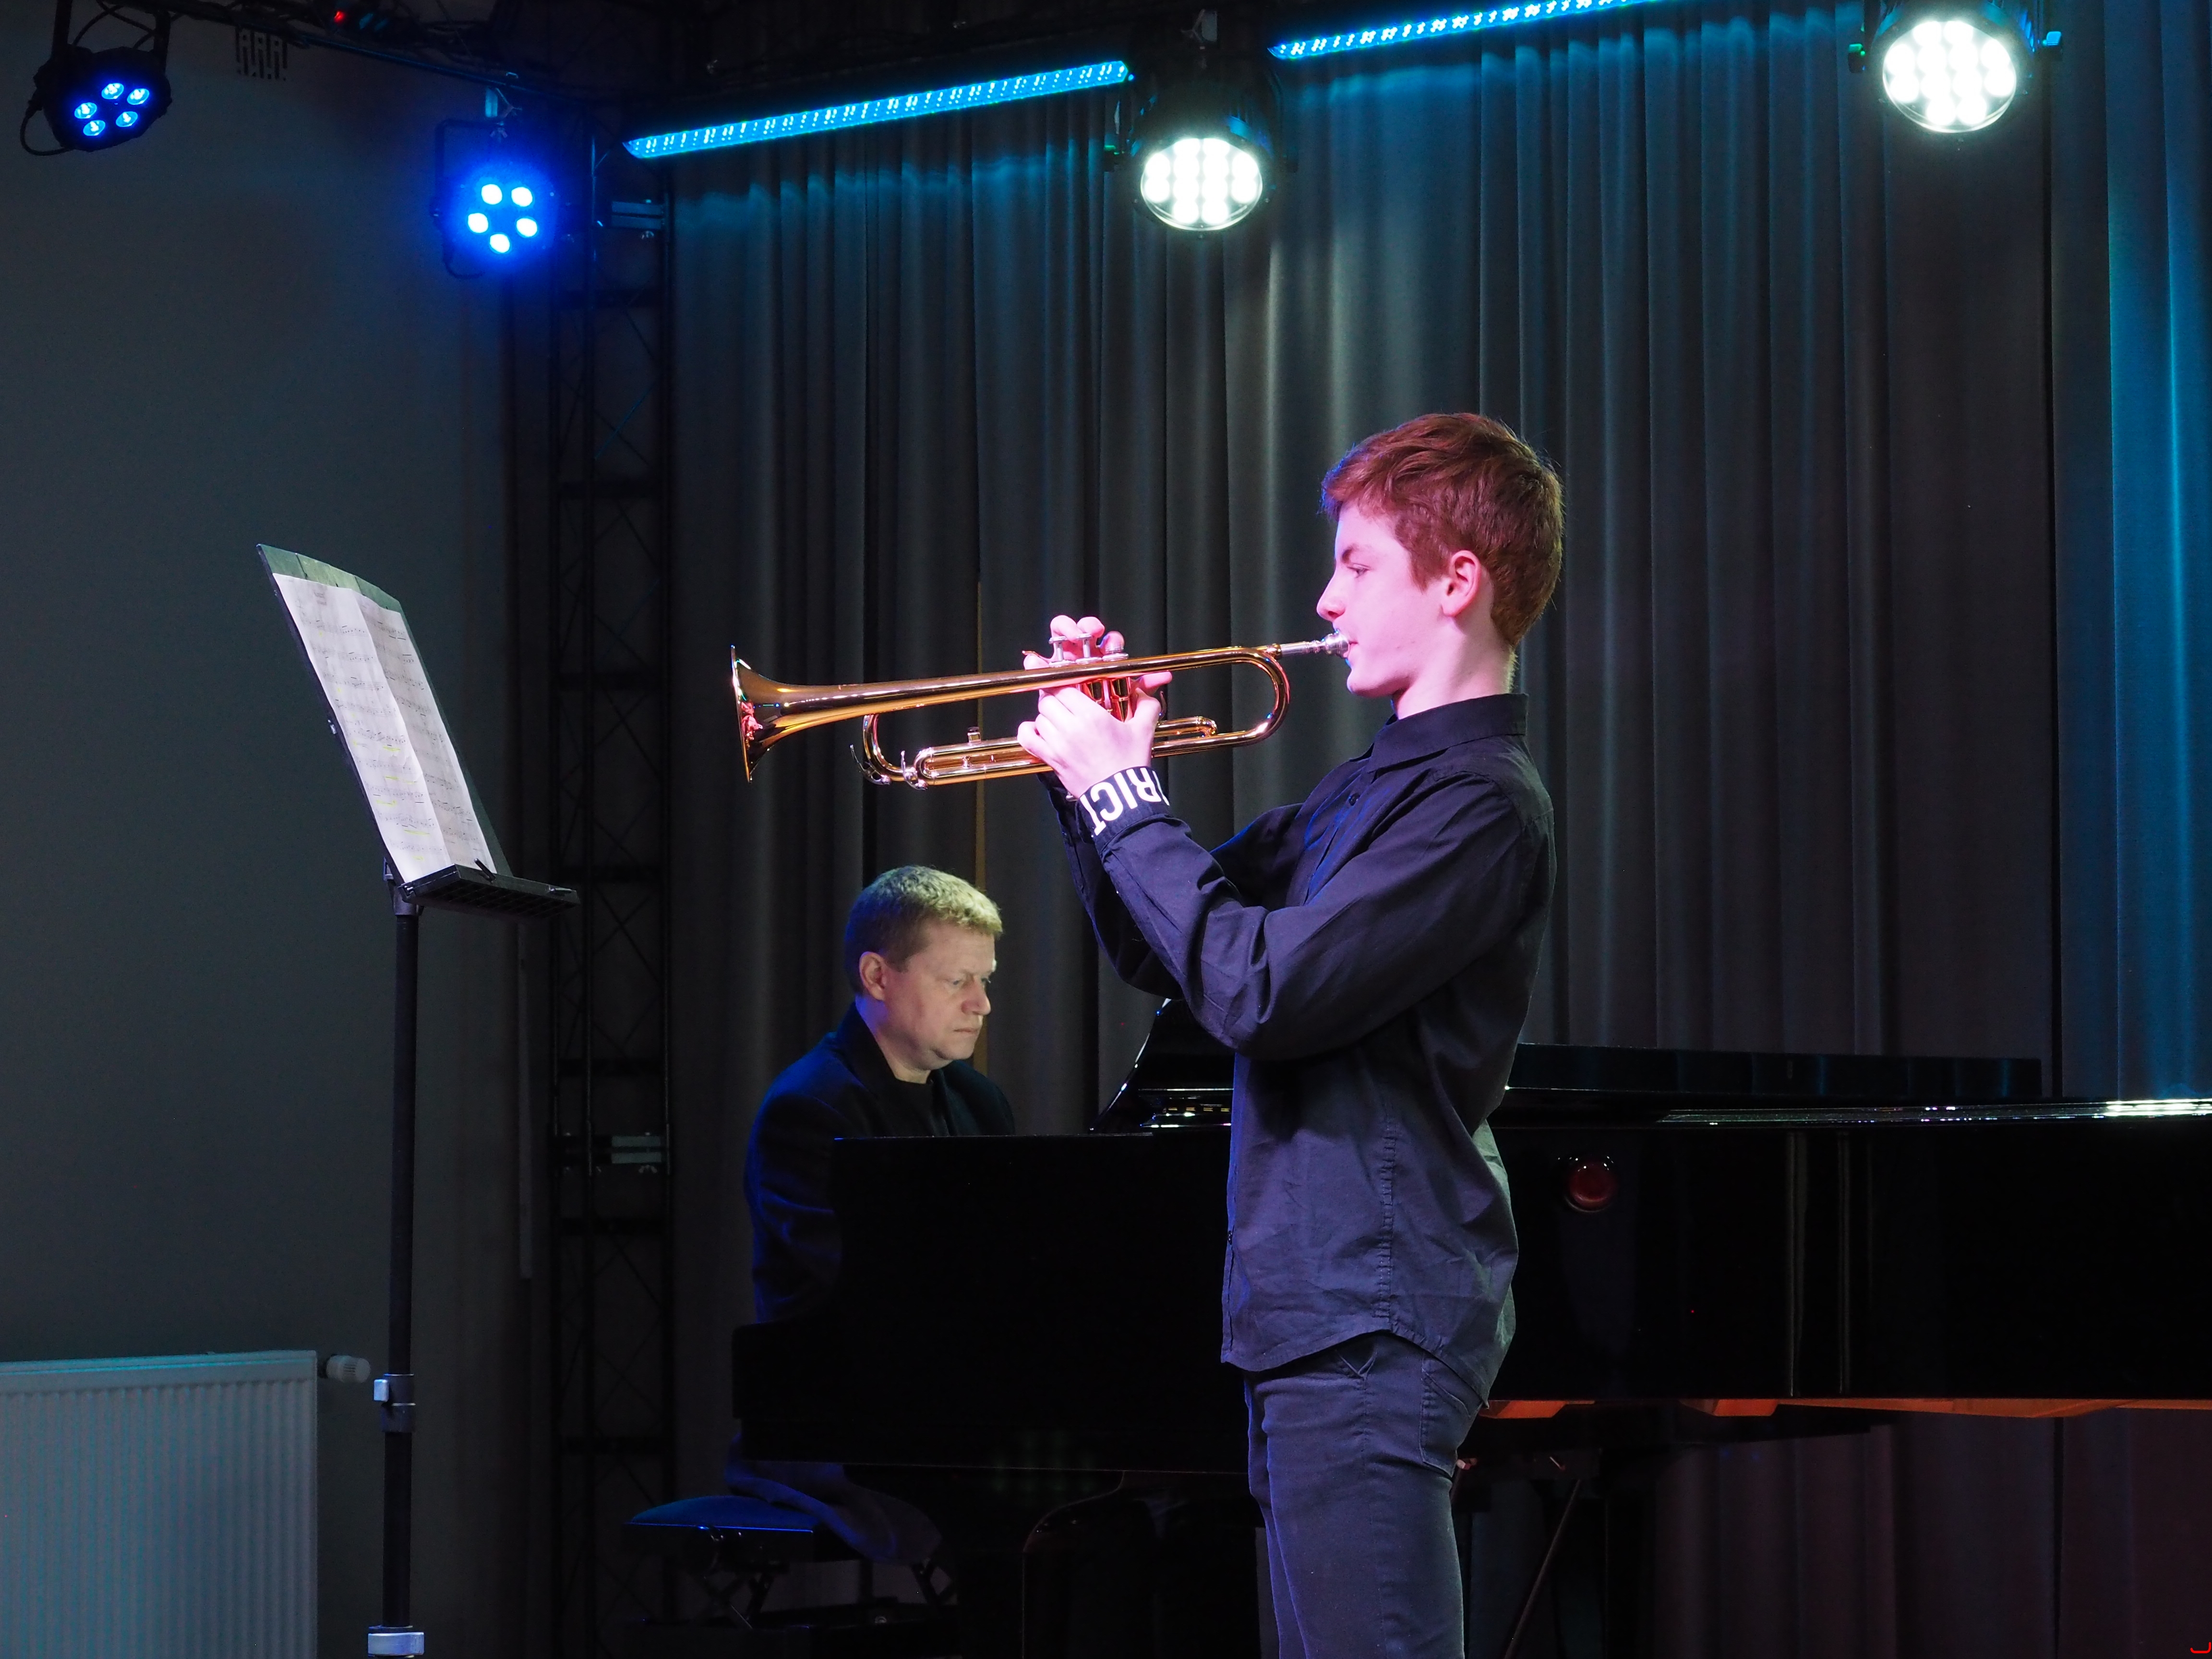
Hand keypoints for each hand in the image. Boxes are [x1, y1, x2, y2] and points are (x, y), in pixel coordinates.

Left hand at [1017, 615, 1171, 794]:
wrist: (1121, 795)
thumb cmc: (1131, 763)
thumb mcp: (1143, 730)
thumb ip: (1145, 704)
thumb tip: (1144, 688)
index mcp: (1092, 715)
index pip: (1064, 686)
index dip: (1062, 680)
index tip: (1058, 674)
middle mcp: (1071, 727)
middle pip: (1048, 699)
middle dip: (1055, 697)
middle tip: (1066, 701)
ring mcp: (1058, 744)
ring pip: (1039, 716)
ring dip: (1047, 715)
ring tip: (1060, 719)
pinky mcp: (1051, 759)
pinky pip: (1027, 738)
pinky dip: (1028, 731)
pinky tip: (1036, 729)